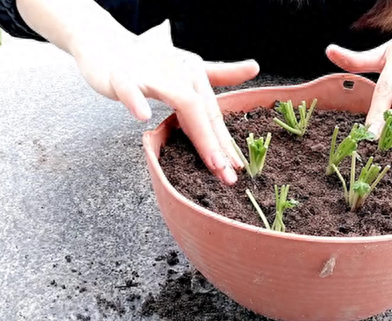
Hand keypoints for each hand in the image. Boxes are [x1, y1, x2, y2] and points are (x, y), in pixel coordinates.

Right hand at [72, 34, 258, 184]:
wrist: (102, 40)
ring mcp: (151, 74)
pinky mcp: (121, 75)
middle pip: (205, 113)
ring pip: (181, 103)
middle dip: (220, 146)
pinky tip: (143, 116)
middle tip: (230, 175)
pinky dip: (136, 101)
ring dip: (199, 134)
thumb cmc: (148, 59)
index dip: (226, 142)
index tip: (237, 169)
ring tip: (213, 162)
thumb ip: (219, 73)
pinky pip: (129, 89)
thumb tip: (255, 67)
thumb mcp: (187, 65)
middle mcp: (179, 73)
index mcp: (194, 74)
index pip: (213, 114)